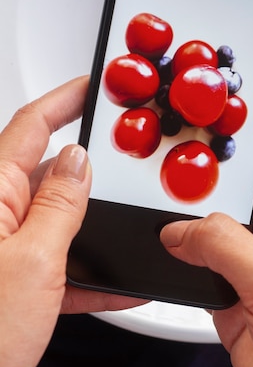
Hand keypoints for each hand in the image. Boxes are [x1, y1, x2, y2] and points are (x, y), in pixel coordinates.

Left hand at [0, 77, 144, 366]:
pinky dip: (89, 270)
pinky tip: (118, 281)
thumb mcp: (34, 262)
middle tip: (127, 162)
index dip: (65, 99)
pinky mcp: (13, 278)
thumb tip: (79, 162)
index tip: (93, 85)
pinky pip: (58, 260)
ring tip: (127, 225)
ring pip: (60, 218)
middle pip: (50, 170)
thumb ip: (61, 206)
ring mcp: (5, 246)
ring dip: (94, 225)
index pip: (32, 125)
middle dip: (91, 168)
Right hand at [160, 130, 252, 366]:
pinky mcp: (233, 299)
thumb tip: (181, 228)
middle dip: (208, 177)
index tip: (217, 116)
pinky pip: (199, 264)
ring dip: (189, 219)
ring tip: (159, 199)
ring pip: (214, 227)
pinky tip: (164, 248)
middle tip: (172, 161)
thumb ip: (226, 246)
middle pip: (239, 191)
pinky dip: (180, 257)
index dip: (251, 133)